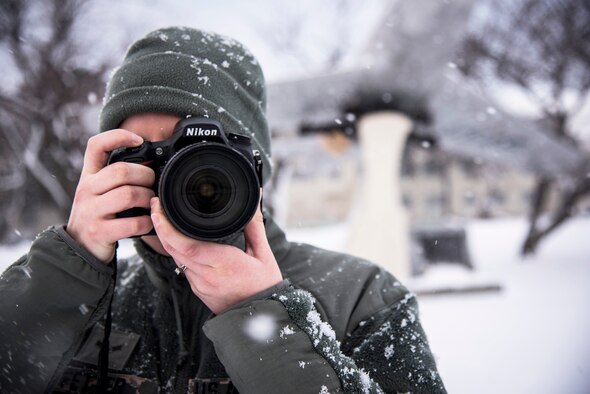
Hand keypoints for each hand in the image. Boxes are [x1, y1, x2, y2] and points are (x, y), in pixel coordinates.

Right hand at [67, 130, 155, 262]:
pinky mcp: (100, 231)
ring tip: (150, 203)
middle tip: (152, 184)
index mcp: (89, 176)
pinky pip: (132, 223)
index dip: (118, 136)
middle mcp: (87, 190)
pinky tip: (147, 222)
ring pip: (129, 195)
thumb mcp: (99, 192)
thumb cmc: (98, 215)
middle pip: (121, 170)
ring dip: (148, 199)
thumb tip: (151, 165)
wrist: (79, 248)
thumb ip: (116, 177)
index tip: (138, 139)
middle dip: (145, 175)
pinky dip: (147, 222)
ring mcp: (91, 211)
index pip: (96, 146)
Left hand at [150, 197, 282, 313]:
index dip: (168, 229)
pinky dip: (176, 250)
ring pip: (175, 258)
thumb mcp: (264, 255)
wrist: (261, 317)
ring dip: (166, 238)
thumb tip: (256, 198)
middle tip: (156, 205)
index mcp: (224, 264)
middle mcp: (207, 276)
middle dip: (160, 227)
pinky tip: (176, 238)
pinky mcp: (198, 290)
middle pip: (174, 250)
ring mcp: (200, 285)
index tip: (160, 210)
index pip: (187, 246)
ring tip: (162, 216)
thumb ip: (255, 225)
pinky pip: (182, 266)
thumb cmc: (264, 286)